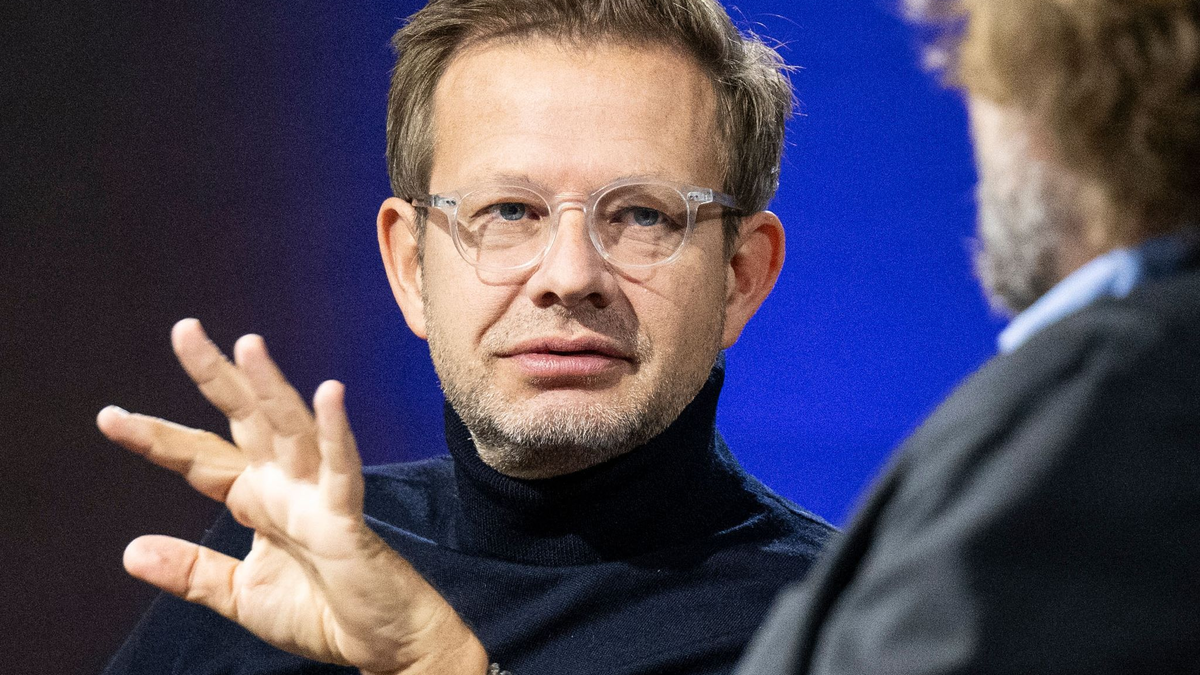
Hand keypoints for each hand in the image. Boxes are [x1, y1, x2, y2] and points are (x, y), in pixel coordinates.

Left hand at [97, 318, 487, 674]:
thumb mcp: (240, 595)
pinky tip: (329, 395)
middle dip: (216, 375)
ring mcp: (316, 496)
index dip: (157, 437)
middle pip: (246, 419)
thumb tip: (130, 551)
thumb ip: (192, 572)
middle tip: (184, 329)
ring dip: (273, 388)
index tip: (109, 418)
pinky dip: (335, 433)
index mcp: (257, 499)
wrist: (380, 642)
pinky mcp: (346, 517)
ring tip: (249, 346)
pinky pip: (340, 470)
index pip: (201, 458)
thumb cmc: (321, 611)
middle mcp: (284, 486)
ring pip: (292, 430)